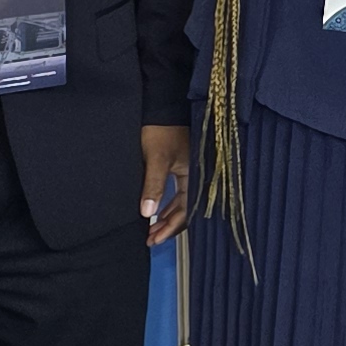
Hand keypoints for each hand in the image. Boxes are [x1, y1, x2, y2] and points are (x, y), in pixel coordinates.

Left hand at [138, 124, 189, 246]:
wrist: (164, 106)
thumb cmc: (162, 130)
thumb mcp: (156, 159)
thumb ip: (154, 185)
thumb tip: (147, 212)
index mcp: (196, 176)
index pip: (186, 211)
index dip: (170, 227)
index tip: (154, 238)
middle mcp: (197, 176)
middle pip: (186, 210)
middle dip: (168, 226)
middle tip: (151, 238)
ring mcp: (192, 172)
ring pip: (183, 202)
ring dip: (168, 217)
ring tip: (152, 229)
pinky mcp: (185, 167)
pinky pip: (180, 193)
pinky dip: (169, 204)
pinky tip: (158, 210)